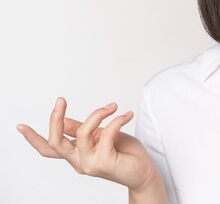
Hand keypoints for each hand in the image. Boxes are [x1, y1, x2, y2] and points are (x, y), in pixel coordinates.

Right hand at [16, 97, 160, 191]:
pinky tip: (127, 115)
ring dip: (98, 113)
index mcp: (76, 155)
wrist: (145, 172)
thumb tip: (65, 121)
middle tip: (60, 101)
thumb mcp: (102, 137)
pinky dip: (117, 119)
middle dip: (55, 119)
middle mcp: (79, 162)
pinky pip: (107, 133)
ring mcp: (90, 164)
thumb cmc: (126, 153)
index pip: (49, 149)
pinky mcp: (105, 163)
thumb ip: (83, 131)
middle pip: (56, 142)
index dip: (33, 138)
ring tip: (113, 106)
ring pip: (83, 132)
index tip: (20, 126)